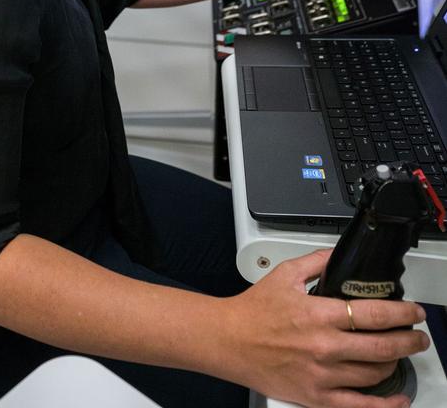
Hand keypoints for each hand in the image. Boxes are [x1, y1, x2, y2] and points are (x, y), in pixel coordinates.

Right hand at [219, 249, 427, 407]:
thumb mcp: (285, 274)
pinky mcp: (316, 397)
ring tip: (400, 354)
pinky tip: (398, 398)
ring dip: (395, 363)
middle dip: (408, 340)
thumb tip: (339, 254)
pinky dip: (384, 405)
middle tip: (418, 335)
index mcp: (318, 314)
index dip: (402, 313)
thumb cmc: (253, 310)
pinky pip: (358, 407)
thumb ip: (317, 262)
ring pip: (374, 374)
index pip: (373, 314)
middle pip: (381, 347)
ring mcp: (321, 375)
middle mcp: (324, 347)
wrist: (228, 340)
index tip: (414, 311)